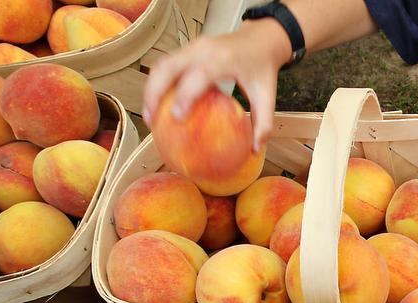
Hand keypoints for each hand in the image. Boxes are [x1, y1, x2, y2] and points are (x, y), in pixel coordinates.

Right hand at [142, 20, 291, 151]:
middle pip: (168, 66)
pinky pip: (166, 65)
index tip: (177, 117)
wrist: (260, 38)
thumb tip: (256, 149)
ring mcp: (192, 47)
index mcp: (224, 58)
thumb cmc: (262, 67)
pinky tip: (158, 105)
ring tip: (150, 116)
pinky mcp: (187, 49)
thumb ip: (264, 122)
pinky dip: (158, 83)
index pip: (199, 74)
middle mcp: (204, 49)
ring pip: (161, 65)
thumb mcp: (267, 94)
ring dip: (151, 89)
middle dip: (154, 93)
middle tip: (152, 121)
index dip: (184, 94)